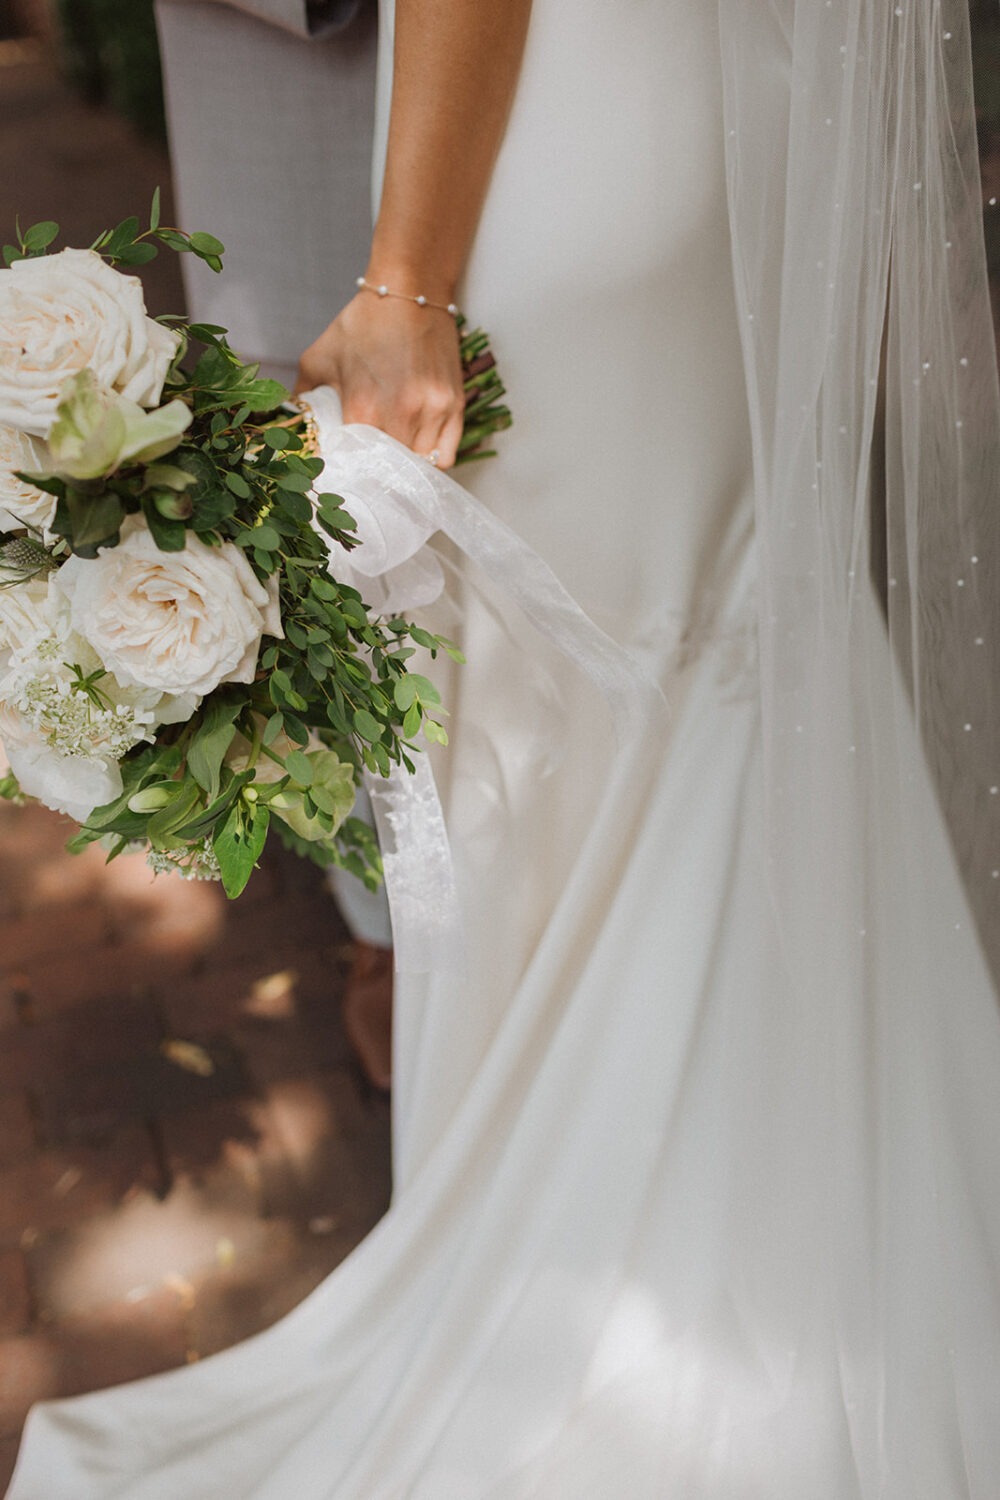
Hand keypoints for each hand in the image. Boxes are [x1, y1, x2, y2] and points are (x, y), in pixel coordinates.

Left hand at [295, 292, 464, 468]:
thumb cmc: (363, 324)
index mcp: (362, 407)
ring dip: (405, 469)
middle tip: (368, 469)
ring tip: (394, 461)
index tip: (344, 471)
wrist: (410, 290)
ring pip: (420, 468)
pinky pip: (445, 456)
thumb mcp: (319, 359)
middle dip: (377, 473)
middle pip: (389, 471)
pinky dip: (431, 461)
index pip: (355, 463)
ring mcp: (432, 412)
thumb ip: (303, 399)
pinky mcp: (455, 406)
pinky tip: (417, 450)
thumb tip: (291, 430)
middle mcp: (400, 414)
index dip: (348, 470)